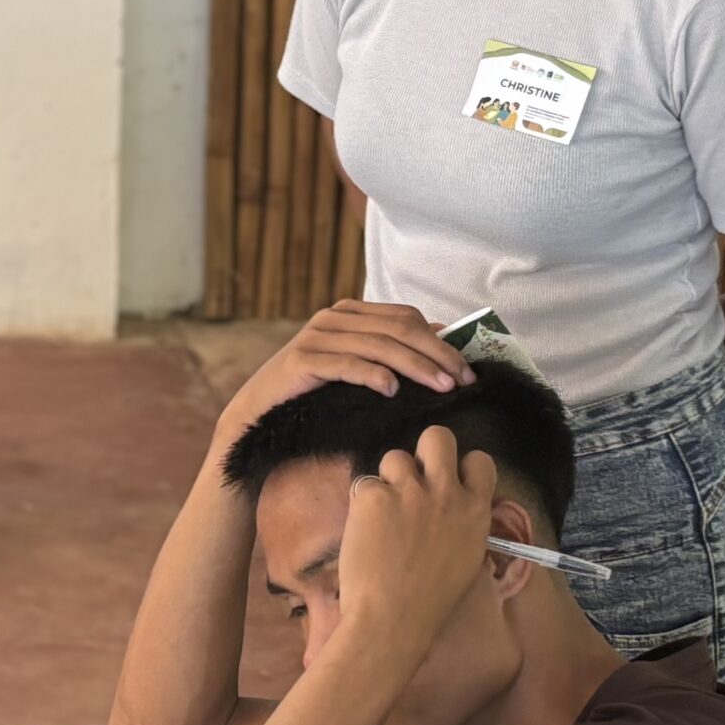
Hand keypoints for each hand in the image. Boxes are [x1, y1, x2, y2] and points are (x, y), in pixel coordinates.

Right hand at [221, 302, 472, 438]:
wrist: (258, 412)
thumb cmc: (311, 393)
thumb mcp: (355, 365)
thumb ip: (390, 347)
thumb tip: (441, 332)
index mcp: (349, 312)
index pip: (406, 317)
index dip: (441, 341)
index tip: (466, 369)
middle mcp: (332, 318)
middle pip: (398, 329)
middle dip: (436, 354)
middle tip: (461, 380)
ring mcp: (315, 336)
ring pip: (379, 345)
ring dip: (416, 366)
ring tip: (440, 387)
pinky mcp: (301, 360)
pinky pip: (347, 364)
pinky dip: (373, 375)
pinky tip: (392, 390)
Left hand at [337, 427, 497, 650]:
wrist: (394, 616)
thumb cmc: (431, 598)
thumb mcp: (467, 557)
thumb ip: (463, 523)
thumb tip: (452, 510)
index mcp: (475, 509)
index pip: (479, 460)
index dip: (461, 465)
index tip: (449, 480)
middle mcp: (445, 492)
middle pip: (437, 436)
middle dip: (425, 450)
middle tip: (413, 477)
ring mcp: (408, 491)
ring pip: (395, 456)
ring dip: (389, 478)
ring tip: (384, 511)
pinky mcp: (373, 495)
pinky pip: (365, 484)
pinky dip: (363, 503)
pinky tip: (365, 531)